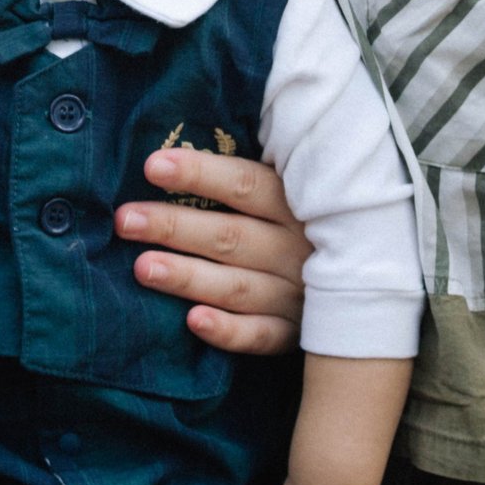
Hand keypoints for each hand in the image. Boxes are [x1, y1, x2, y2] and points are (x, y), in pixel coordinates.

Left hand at [116, 148, 310, 354]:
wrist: (359, 280)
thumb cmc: (302, 222)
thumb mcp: (291, 190)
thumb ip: (248, 175)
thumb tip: (177, 148)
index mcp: (294, 203)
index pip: (244, 184)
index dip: (199, 174)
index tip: (151, 166)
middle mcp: (296, 247)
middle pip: (230, 235)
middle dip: (174, 226)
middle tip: (126, 220)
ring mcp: (296, 293)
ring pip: (237, 286)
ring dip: (188, 277)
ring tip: (142, 268)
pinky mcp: (294, 332)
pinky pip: (261, 335)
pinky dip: (229, 331)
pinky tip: (194, 321)